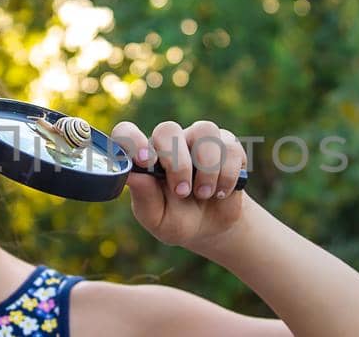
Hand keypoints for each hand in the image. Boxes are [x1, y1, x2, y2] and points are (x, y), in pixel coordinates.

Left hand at [112, 120, 247, 251]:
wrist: (213, 228)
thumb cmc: (178, 220)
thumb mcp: (157, 219)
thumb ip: (145, 198)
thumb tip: (133, 175)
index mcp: (147, 158)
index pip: (127, 133)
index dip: (132, 141)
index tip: (145, 162)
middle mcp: (171, 144)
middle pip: (169, 129)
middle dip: (177, 163)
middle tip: (182, 192)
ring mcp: (200, 142)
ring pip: (204, 131)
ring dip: (206, 169)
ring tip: (204, 194)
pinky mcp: (228, 147)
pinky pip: (231, 148)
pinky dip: (228, 175)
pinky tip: (221, 192)